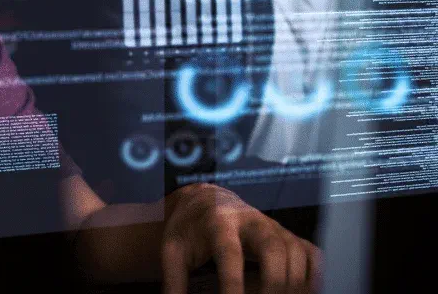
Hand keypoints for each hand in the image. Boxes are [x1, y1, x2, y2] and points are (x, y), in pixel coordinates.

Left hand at [161, 183, 320, 293]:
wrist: (205, 200)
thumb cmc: (189, 228)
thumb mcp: (173, 249)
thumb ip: (174, 279)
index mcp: (219, 220)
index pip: (229, 252)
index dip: (233, 282)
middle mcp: (252, 220)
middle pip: (274, 248)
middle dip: (273, 283)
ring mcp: (274, 227)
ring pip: (297, 252)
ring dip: (293, 285)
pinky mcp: (288, 236)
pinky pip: (312, 255)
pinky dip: (313, 277)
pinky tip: (300, 293)